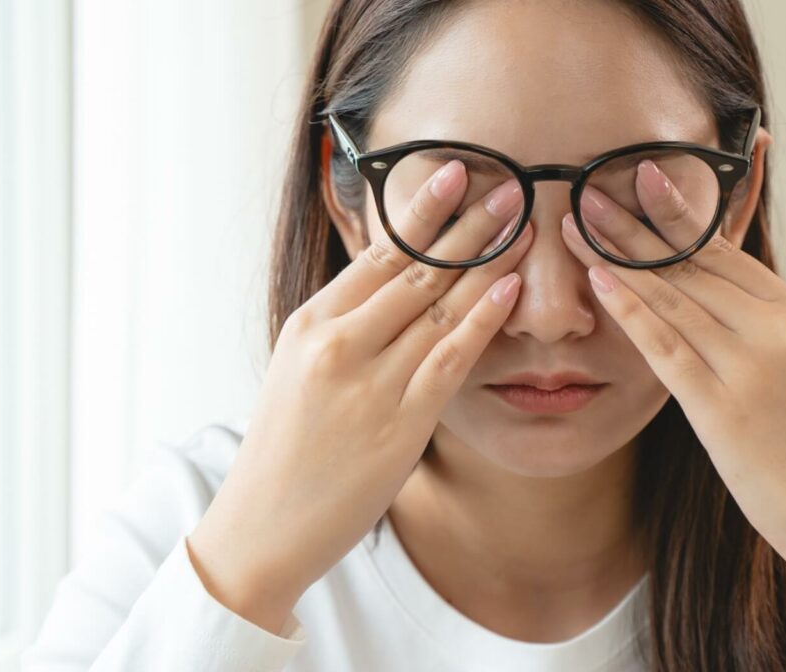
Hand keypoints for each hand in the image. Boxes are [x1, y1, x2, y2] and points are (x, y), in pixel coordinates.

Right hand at [188, 160, 531, 633]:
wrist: (264, 523)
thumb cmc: (285, 445)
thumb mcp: (297, 368)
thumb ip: (341, 324)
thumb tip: (387, 280)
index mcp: (310, 325)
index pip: (376, 254)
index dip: (421, 212)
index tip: (454, 174)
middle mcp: (338, 345)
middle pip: (414, 269)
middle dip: (466, 223)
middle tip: (506, 183)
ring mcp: (370, 383)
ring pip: (438, 306)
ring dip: (486, 261)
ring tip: (521, 223)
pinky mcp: (400, 424)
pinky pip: (450, 360)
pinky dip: (482, 320)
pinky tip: (510, 290)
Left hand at [561, 159, 785, 626]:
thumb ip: (755, 326)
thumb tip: (704, 295)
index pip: (723, 251)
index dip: (674, 213)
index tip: (639, 176)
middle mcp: (775, 327)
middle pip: (692, 263)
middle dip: (633, 223)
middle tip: (590, 184)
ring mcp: (749, 364)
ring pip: (672, 295)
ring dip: (618, 256)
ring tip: (578, 223)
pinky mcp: (722, 406)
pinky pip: (665, 345)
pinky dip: (630, 310)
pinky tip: (598, 282)